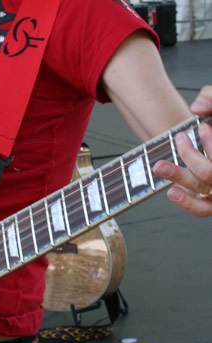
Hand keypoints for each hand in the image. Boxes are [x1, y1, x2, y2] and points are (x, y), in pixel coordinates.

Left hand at [153, 86, 211, 216]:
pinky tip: (172, 192)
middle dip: (191, 155)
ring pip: (205, 186)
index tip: (202, 128)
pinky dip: (187, 203)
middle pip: (211, 171)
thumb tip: (196, 108)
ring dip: (179, 176)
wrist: (207, 141)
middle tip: (179, 138)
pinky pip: (202, 210)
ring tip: (158, 166)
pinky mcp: (211, 204)